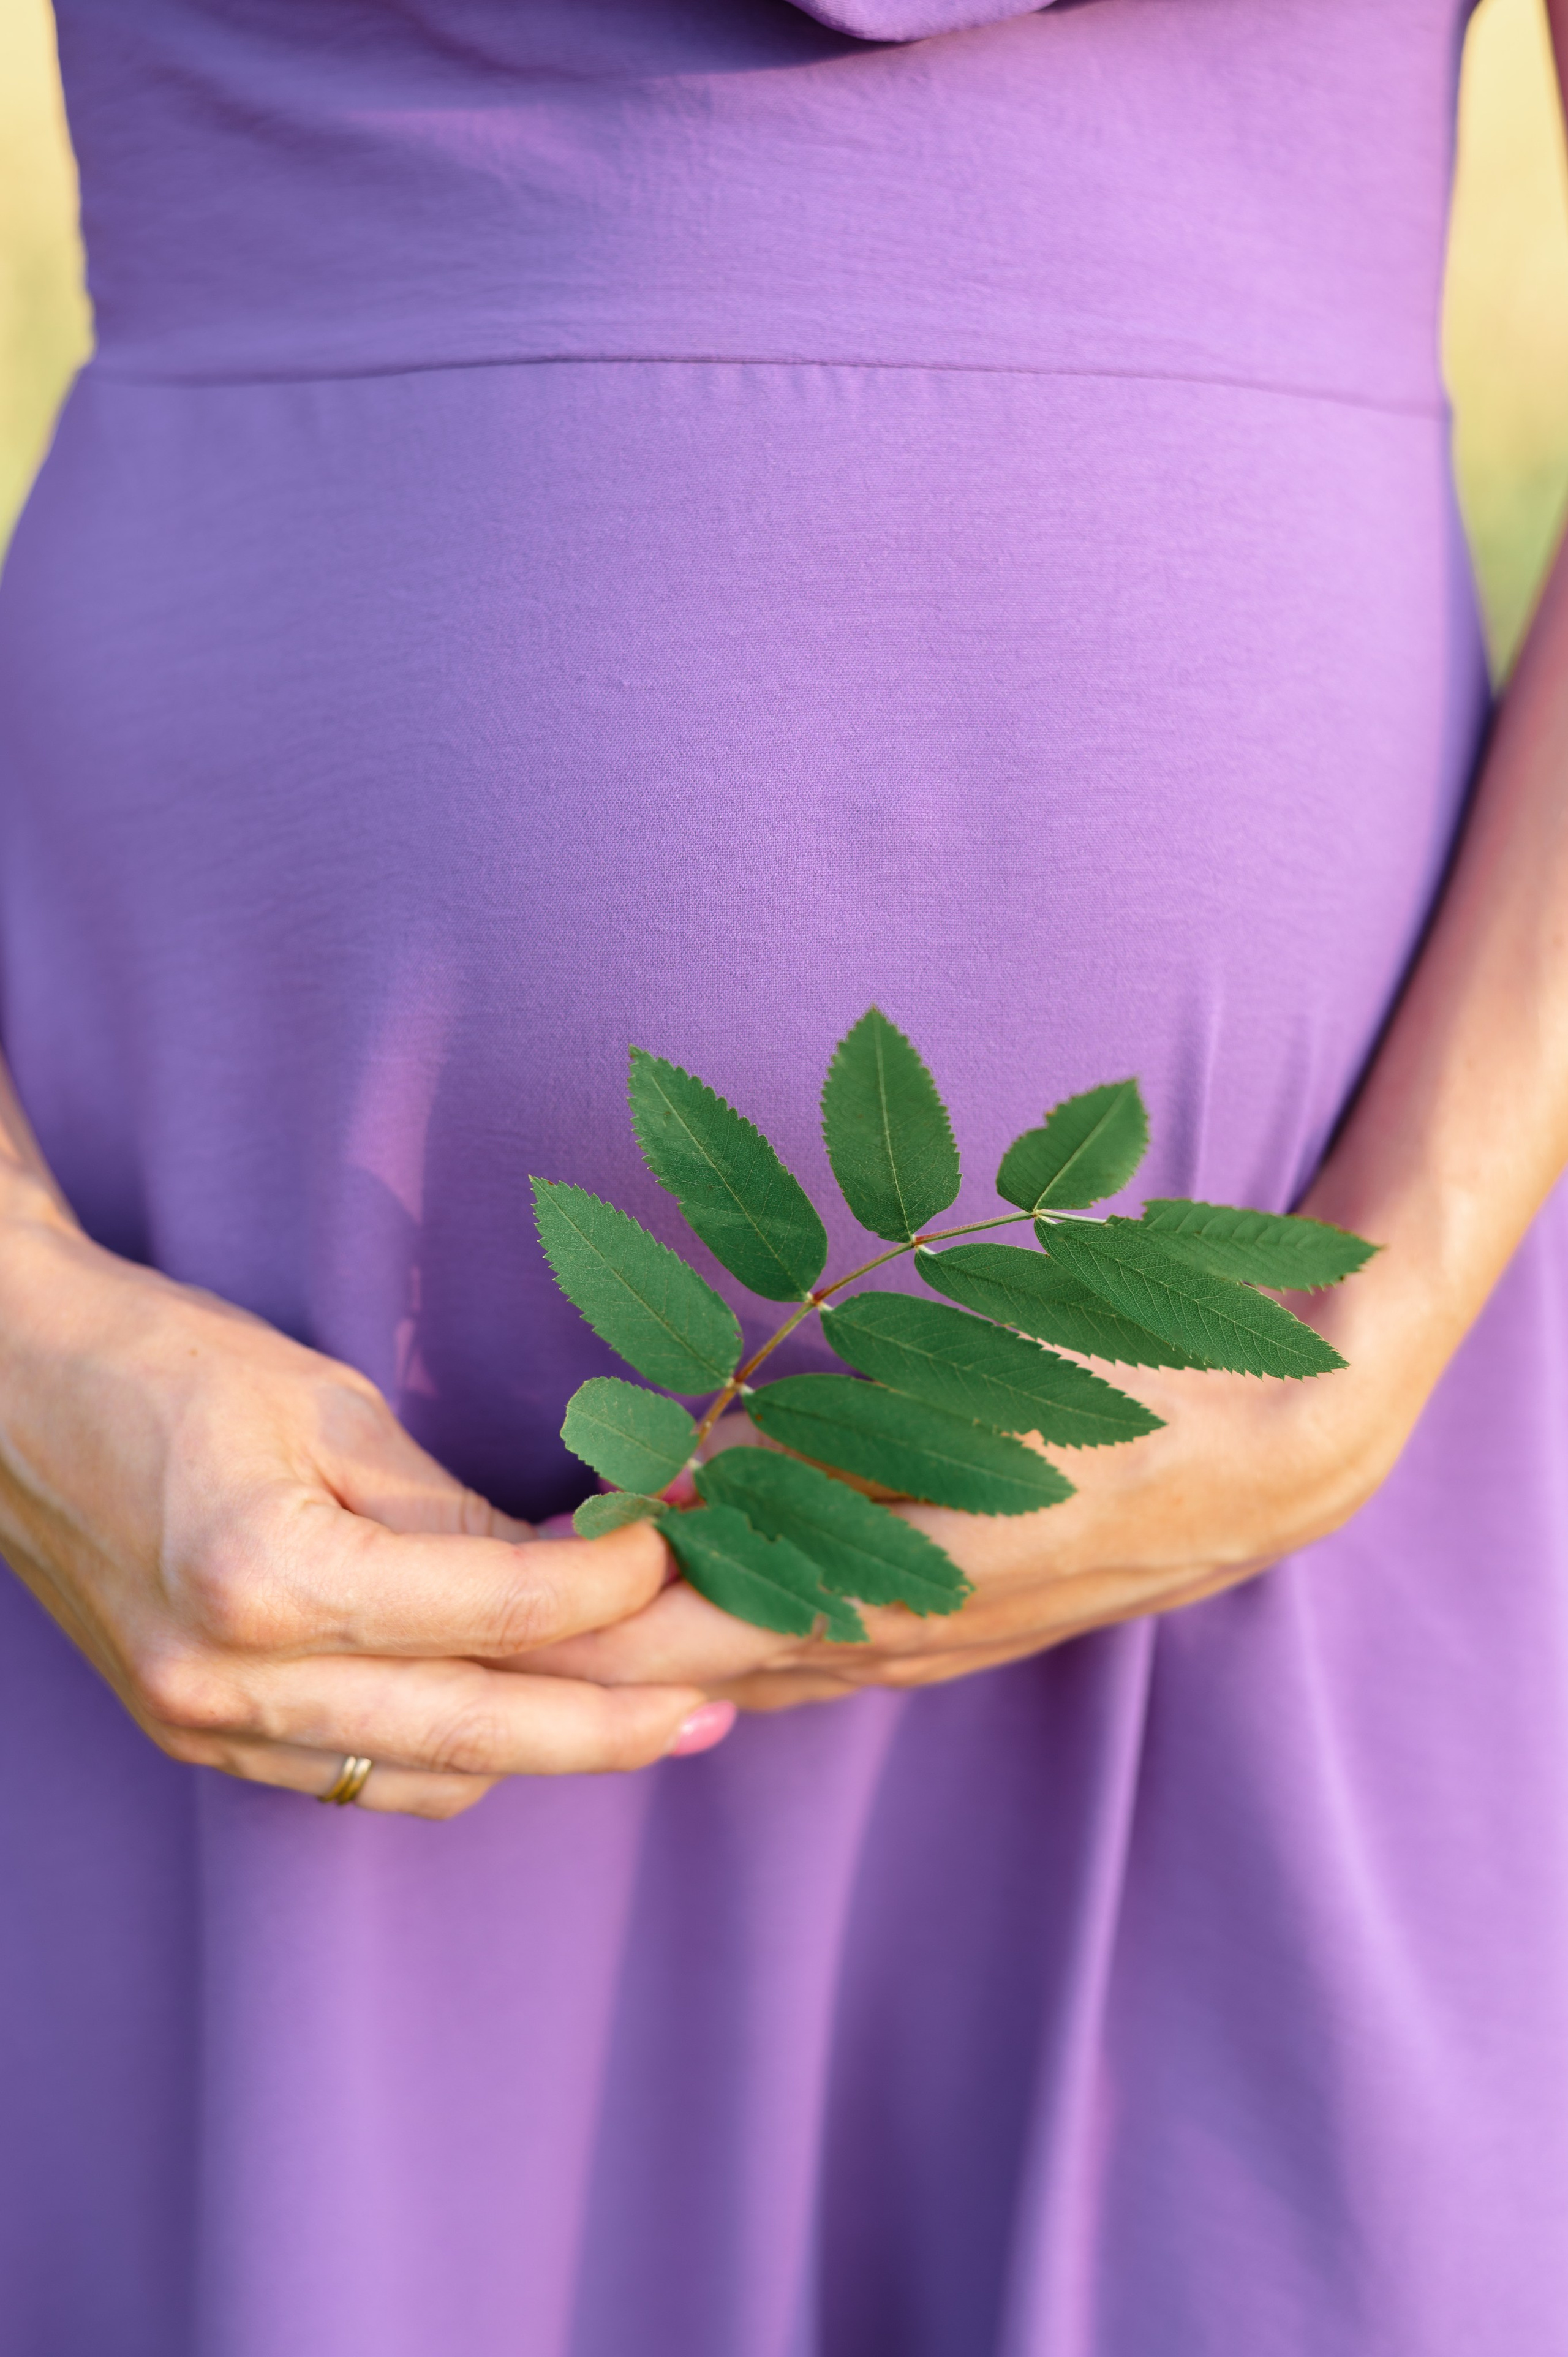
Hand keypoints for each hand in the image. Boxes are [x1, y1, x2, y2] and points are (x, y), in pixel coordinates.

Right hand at [0, 1186, 719, 1817]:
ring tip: (639, 1709)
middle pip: (473, 1735)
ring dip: (539, 1749)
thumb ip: (451, 1511)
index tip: (684, 1559)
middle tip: (714, 1703)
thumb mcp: (329, 1405)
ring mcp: (201, 1728)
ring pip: (422, 1781)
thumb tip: (581, 1568)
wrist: (8, 1392)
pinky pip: (354, 1780)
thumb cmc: (167, 1364)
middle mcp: (226, 1682)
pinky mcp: (194, 1739)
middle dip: (612, 1725)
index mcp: (261, 1577)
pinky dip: (448, 1755)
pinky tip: (516, 1709)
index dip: (608, 1592)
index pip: (491, 1613)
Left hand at [507, 1271, 1433, 1711]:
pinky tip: (722, 1649)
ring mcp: (950, 1639)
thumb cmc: (1127, 1382)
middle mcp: (910, 1629)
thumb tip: (695, 1469)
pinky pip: (849, 1654)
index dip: (597, 1623)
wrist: (1279, 1450)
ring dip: (682, 1659)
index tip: (499, 1610)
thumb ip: (826, 1441)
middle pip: (726, 1661)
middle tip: (493, 1645)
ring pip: (784, 1667)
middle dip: (611, 1659)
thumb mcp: (970, 1388)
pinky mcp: (980, 1626)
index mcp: (899, 1573)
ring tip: (569, 1653)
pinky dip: (769, 1649)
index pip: (704, 1618)